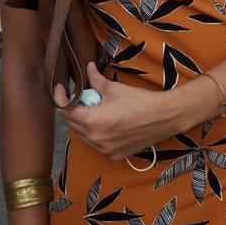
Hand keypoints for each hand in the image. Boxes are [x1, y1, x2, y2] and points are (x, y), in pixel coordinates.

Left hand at [55, 64, 186, 160]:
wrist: (164, 117)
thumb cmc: (140, 101)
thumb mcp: (115, 88)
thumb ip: (95, 80)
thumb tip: (87, 69)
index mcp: (92, 120)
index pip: (64, 111)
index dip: (61, 98)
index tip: (62, 89)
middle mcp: (94, 138)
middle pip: (72, 124)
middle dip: (74, 109)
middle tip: (84, 97)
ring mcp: (104, 149)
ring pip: (84, 136)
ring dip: (85, 123)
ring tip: (98, 111)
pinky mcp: (114, 155)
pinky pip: (97, 145)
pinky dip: (98, 135)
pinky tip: (109, 125)